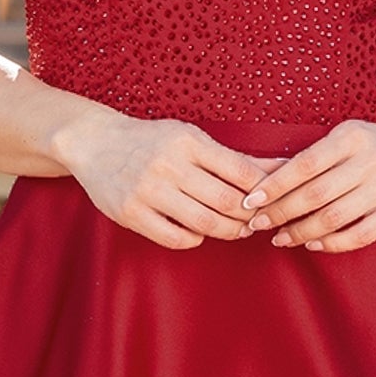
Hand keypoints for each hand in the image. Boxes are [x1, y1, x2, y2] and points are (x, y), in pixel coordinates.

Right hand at [60, 111, 285, 249]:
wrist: (94, 143)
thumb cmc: (151, 140)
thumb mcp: (190, 137)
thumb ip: (232, 157)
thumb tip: (281, 167)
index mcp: (188, 141)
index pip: (240, 170)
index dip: (264, 191)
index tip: (273, 199)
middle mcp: (168, 164)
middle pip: (227, 201)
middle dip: (251, 216)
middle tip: (259, 220)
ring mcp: (147, 190)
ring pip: (205, 223)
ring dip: (229, 231)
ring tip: (237, 229)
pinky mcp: (131, 213)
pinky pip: (175, 238)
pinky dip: (195, 239)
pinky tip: (199, 231)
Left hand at [239, 116, 375, 253]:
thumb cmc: (374, 145)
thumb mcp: (347, 136)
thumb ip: (314, 156)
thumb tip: (266, 182)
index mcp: (352, 137)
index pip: (305, 165)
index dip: (275, 185)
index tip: (252, 199)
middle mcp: (371, 162)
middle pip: (315, 194)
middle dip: (281, 212)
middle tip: (257, 223)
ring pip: (334, 218)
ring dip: (301, 232)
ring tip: (280, 238)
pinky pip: (358, 235)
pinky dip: (331, 243)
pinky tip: (312, 243)